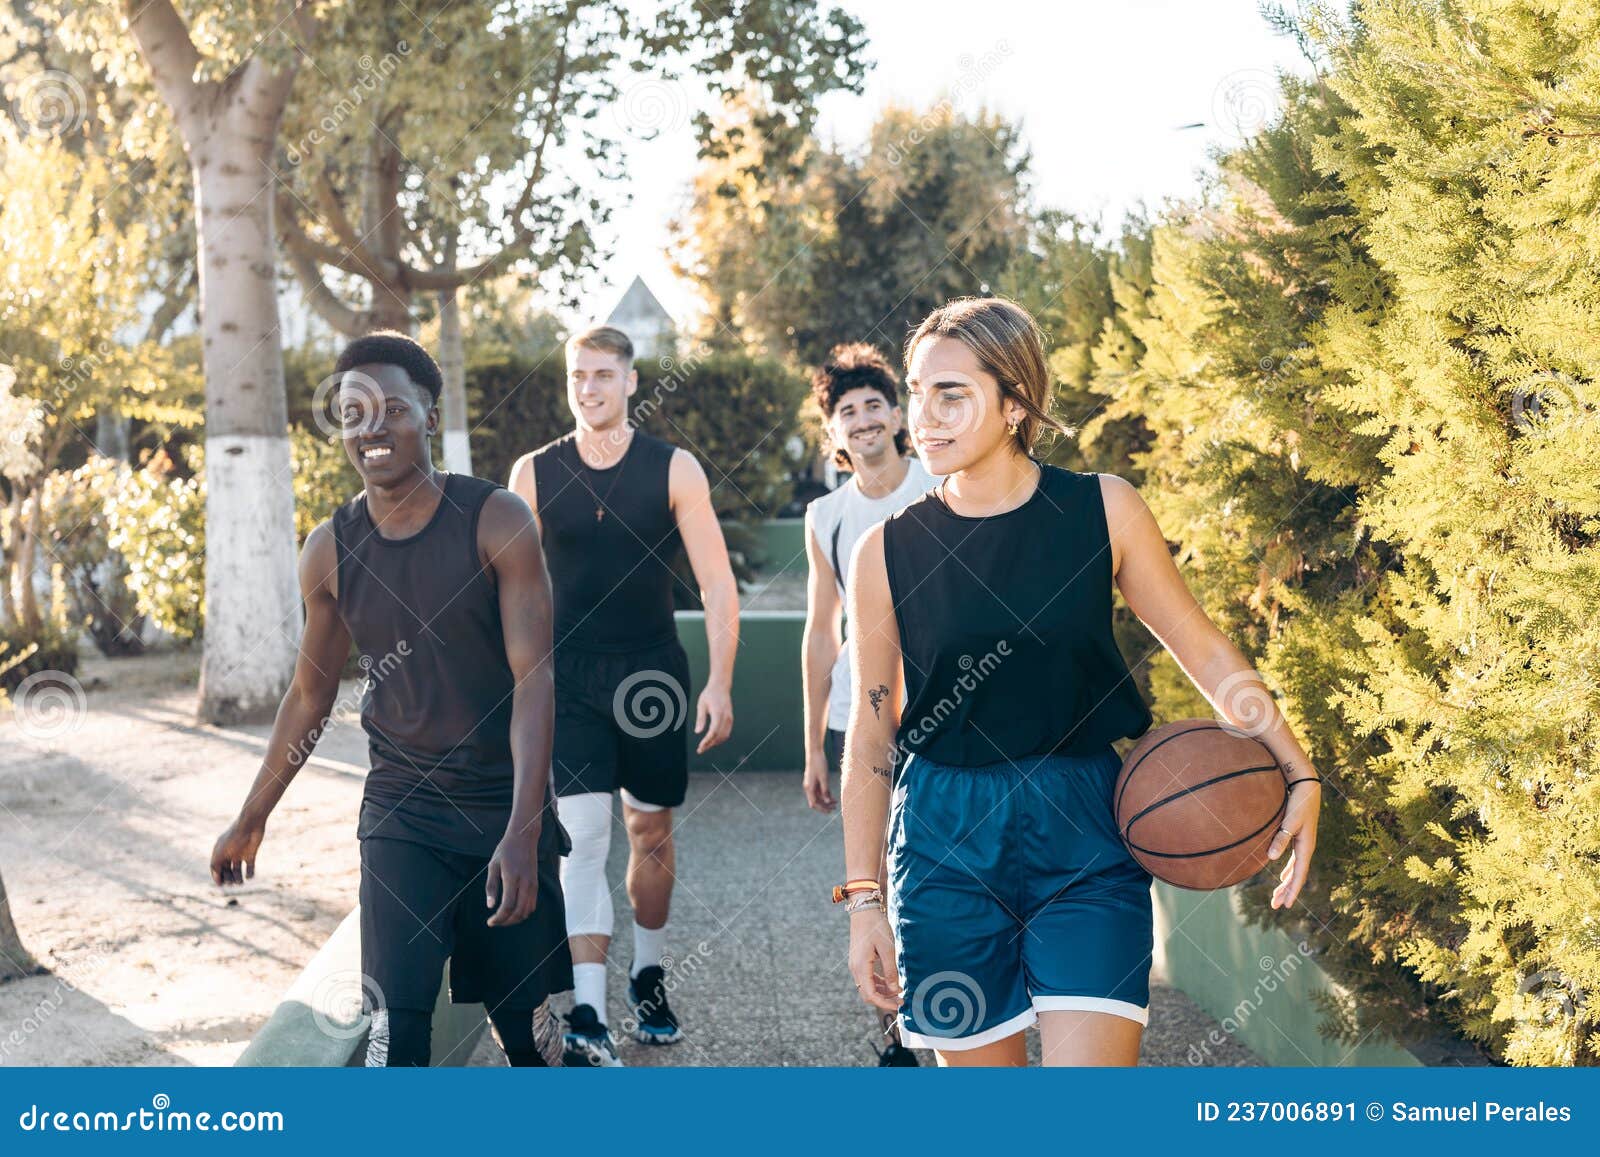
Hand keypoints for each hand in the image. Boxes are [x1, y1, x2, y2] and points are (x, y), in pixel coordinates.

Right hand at [211, 817, 264, 886]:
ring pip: (237, 870)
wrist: (251, 824)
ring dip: (238, 878)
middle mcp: (229, 853)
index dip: (218, 877)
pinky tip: (249, 877)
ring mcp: (240, 854)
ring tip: (240, 882)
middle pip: (226, 870)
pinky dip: (249, 873)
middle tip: (231, 883)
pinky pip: (249, 867)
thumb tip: (215, 876)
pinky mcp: (251, 853)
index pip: (216, 868)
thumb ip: (215, 864)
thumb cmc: (234, 837)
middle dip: (228, 878)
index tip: (220, 885)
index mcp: (219, 852)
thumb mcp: (221, 851)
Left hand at [486, 825, 540, 926]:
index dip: (499, 918)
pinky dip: (523, 912)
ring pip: (527, 911)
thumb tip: (490, 906)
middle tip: (495, 922)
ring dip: (515, 919)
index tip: (490, 922)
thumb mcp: (493, 865)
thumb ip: (491, 886)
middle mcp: (525, 883)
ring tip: (503, 919)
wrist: (524, 837)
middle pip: (518, 912)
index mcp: (512, 878)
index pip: (508, 906)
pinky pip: (532, 904)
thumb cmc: (506, 850)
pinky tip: (513, 911)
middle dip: (506, 921)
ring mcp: (532, 884)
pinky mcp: (536, 884)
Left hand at [694, 682, 732, 753]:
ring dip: (715, 743)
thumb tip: (698, 732)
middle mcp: (726, 717)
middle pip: (719, 736)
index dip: (707, 741)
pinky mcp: (730, 719)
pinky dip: (720, 738)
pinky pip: (727, 732)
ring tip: (705, 746)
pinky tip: (712, 740)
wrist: (721, 686)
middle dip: (710, 744)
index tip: (700, 747)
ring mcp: (730, 718)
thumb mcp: (701, 705)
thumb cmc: (709, 695)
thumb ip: (700, 719)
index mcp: (718, 713)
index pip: (714, 731)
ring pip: (724, 736)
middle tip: (700, 750)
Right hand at [802, 750, 835, 811]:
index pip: (814, 803)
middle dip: (824, 806)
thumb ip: (825, 790)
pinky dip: (825, 794)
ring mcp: (811, 784)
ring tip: (835, 803)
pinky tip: (833, 797)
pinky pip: (819, 791)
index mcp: (809, 788)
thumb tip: (827, 802)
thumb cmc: (819, 764)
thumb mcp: (824, 778)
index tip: (830, 811)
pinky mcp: (814, 781)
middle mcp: (808, 787)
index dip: (821, 809)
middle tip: (834, 808)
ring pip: (818, 796)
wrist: (815, 752)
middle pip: (815, 801)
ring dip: (826, 801)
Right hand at [848, 908, 900, 1012]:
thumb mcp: (888, 948)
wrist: (864, 910)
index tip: (898, 1005)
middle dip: (884, 1000)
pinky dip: (879, 983)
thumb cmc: (876, 927)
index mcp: (861, 966)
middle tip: (901, 1001)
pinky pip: (867, 978)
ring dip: (882, 992)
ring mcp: (856, 965)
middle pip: (867, 993)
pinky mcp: (859, 961)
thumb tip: (895, 989)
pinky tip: (892, 982)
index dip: (884, 1003)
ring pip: (868, 987)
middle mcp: (855, 968)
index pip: (870, 994)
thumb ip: (891, 970)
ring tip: (899, 992)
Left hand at [1267, 777, 1321, 908]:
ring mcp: (1303, 844)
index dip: (1292, 890)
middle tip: (1276, 906)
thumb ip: (1281, 838)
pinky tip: (1283, 877)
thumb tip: (1272, 859)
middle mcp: (1306, 848)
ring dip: (1286, 883)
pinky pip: (1294, 861)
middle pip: (1296, 876)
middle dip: (1287, 891)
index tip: (1286, 905)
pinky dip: (1288, 871)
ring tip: (1278, 897)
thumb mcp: (1289, 821)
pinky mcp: (1298, 838)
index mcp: (1306, 847)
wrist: (1306, 788)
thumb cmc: (1298, 803)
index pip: (1299, 874)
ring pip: (1295, 870)